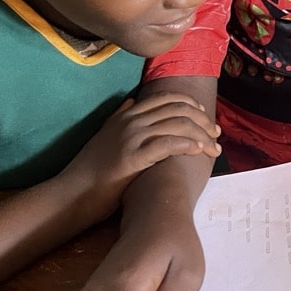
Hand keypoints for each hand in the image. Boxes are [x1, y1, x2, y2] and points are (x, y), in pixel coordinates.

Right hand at [61, 93, 220, 220]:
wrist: (73, 192)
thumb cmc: (92, 170)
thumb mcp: (104, 136)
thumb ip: (119, 117)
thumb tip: (131, 101)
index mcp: (127, 114)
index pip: (167, 98)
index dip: (190, 105)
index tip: (205, 118)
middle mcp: (131, 120)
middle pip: (178, 109)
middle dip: (203, 121)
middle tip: (216, 134)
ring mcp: (132, 137)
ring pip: (179, 124)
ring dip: (202, 136)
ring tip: (214, 148)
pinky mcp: (134, 156)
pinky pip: (169, 143)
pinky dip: (188, 145)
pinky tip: (199, 152)